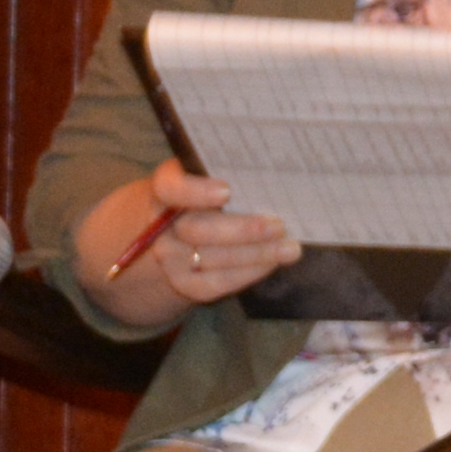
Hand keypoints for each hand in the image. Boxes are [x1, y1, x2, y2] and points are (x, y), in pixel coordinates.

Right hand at [84, 163, 297, 328]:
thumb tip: (278, 168)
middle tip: (278, 225)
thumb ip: (228, 171)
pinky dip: (247, 274)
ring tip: (289, 248)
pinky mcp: (183, 283)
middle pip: (196, 230)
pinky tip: (272, 264)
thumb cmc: (207, 192)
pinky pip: (214, 283)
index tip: (226, 191)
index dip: (196, 191)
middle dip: (240, 230)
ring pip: (210, 259)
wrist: (175, 229)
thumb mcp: (207, 175)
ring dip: (254, 255)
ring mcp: (169, 256)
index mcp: (165, 188)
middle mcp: (161, 224)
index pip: (170, 187)